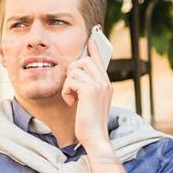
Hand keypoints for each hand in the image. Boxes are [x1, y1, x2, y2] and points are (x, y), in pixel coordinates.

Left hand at [61, 29, 113, 148]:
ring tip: (72, 99)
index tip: (93, 35)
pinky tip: (72, 103)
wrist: (94, 136)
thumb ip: (86, 86)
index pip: (99, 60)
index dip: (94, 47)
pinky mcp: (90, 90)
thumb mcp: (89, 101)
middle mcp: (105, 81)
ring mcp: (99, 84)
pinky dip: (66, 92)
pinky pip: (70, 81)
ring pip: (75, 70)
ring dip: (68, 85)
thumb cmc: (88, 122)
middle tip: (71, 88)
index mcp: (106, 83)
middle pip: (83, 61)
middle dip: (72, 72)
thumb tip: (75, 72)